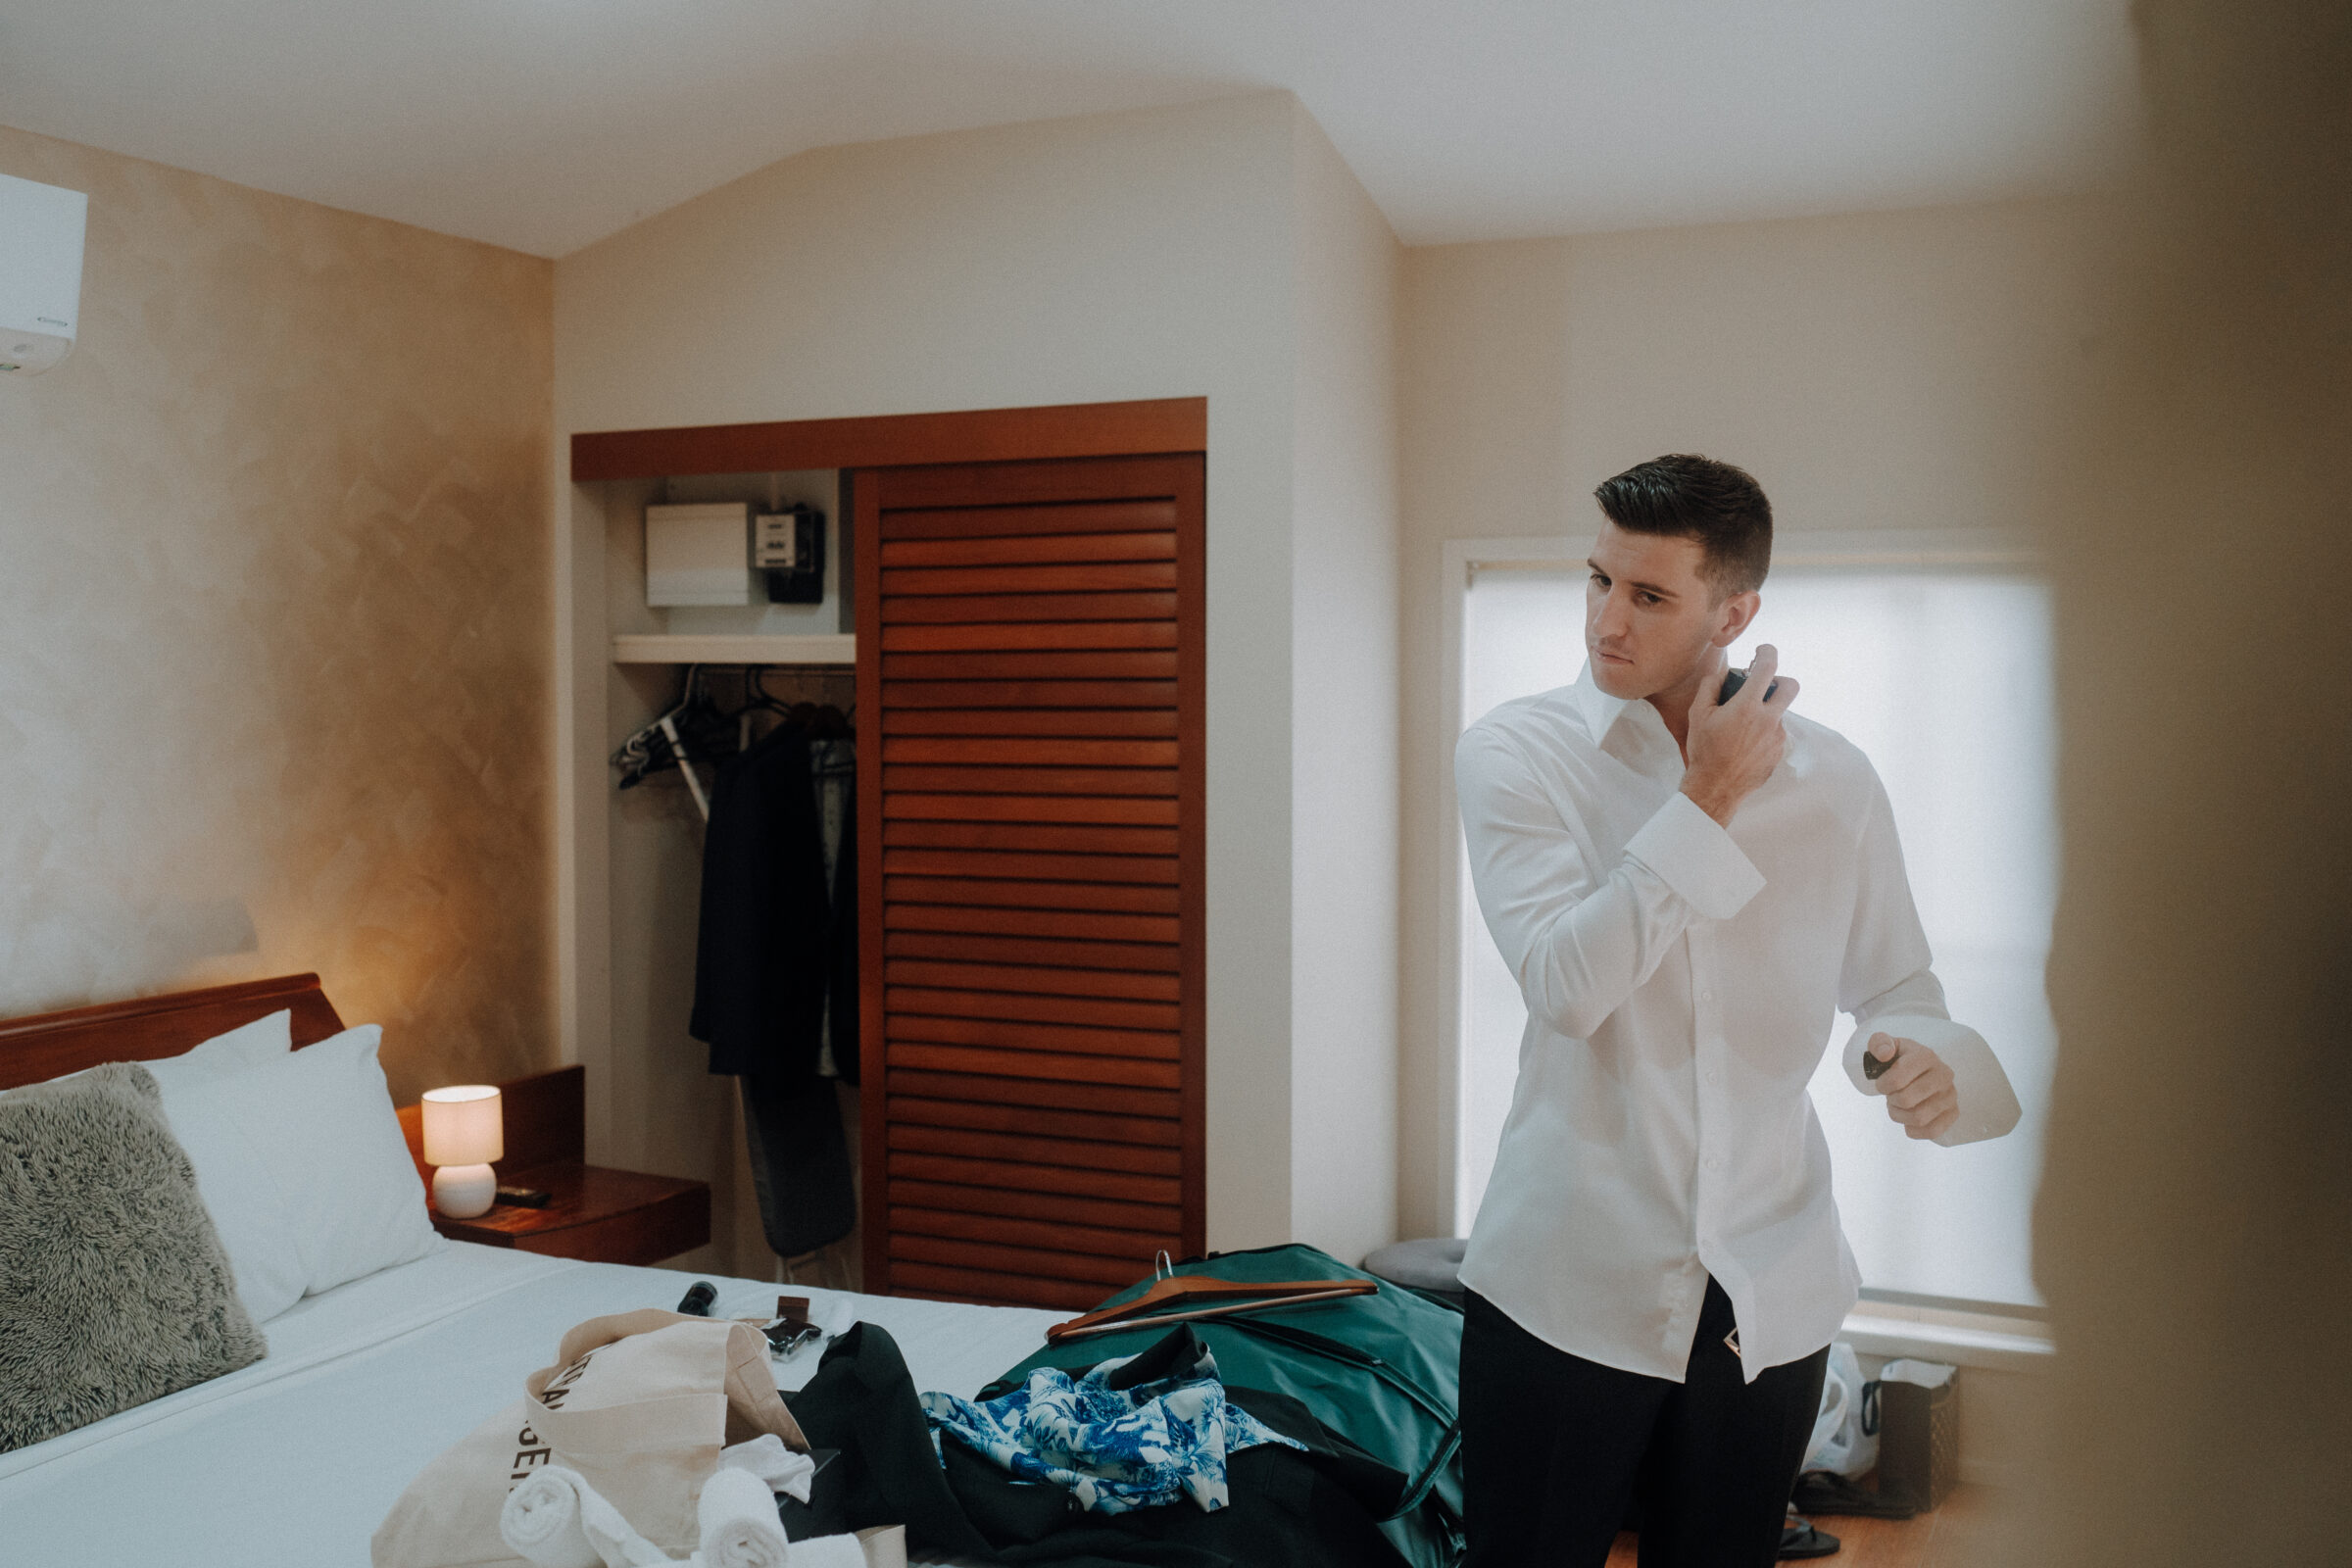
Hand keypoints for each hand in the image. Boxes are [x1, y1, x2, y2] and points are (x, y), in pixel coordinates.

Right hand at [1681, 645, 1798, 825]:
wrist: (1715, 788)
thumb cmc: (1704, 750)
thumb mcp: (1698, 713)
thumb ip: (1711, 686)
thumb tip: (1724, 674)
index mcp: (1748, 706)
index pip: (1768, 667)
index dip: (1767, 652)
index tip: (1762, 651)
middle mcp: (1768, 720)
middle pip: (1791, 686)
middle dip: (1779, 679)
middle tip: (1762, 686)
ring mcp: (1776, 738)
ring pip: (1779, 712)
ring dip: (1765, 711)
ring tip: (1741, 726)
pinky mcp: (1778, 753)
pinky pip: (1775, 733)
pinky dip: (1763, 731)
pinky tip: (1744, 743)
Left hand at [1869, 1033, 1958, 1140]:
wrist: (1917, 1071)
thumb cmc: (1898, 1059)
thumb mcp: (1885, 1046)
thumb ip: (1879, 1043)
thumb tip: (1885, 1053)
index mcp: (1926, 1056)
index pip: (1898, 1077)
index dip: (1882, 1085)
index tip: (1881, 1084)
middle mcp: (1944, 1074)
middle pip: (1907, 1100)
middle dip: (1891, 1101)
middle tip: (1891, 1096)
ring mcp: (1951, 1095)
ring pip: (1919, 1118)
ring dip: (1900, 1116)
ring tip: (1898, 1107)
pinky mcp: (1953, 1113)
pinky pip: (1933, 1131)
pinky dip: (1914, 1130)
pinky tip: (1908, 1120)